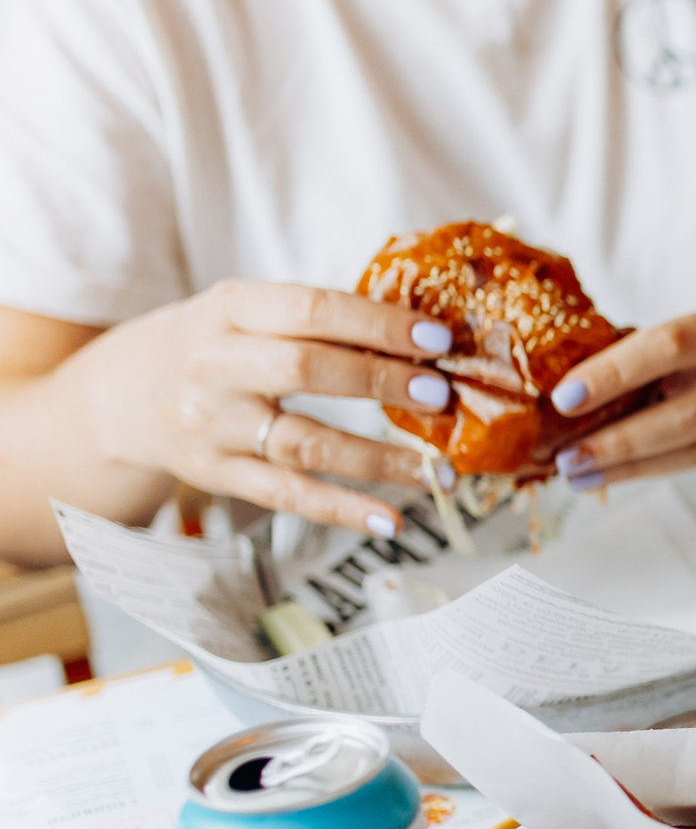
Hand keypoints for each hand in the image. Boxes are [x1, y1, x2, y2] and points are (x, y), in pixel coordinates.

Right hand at [64, 279, 454, 537]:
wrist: (122, 396)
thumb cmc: (213, 345)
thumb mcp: (246, 312)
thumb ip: (318, 320)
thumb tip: (422, 338)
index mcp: (229, 308)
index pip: (311, 309)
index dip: (377, 323)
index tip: (437, 337)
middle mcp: (216, 364)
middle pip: (308, 371)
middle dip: (382, 381)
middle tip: (442, 395)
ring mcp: (214, 424)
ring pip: (306, 442)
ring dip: (380, 459)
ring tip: (438, 471)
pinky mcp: (219, 474)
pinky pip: (288, 495)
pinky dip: (342, 509)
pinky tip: (389, 520)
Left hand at [544, 295, 695, 489]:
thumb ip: (674, 347)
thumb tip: (591, 383)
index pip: (676, 346)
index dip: (618, 372)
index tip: (567, 396)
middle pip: (691, 416)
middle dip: (621, 440)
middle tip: (568, 456)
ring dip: (633, 466)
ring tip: (581, 474)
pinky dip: (661, 468)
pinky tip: (623, 472)